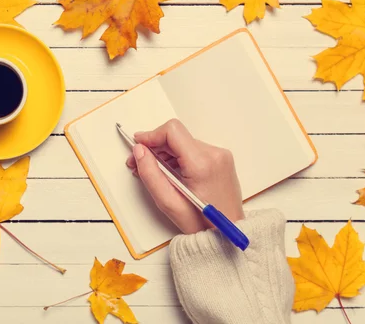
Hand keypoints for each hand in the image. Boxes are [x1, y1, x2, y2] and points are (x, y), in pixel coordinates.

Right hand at [126, 119, 244, 234]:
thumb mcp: (168, 202)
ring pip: (183, 142)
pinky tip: (171, 172)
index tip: (138, 144)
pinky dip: (178, 157)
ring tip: (155, 171)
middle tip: (139, 162)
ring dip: (166, 153)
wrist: (227, 234)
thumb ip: (150, 174)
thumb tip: (139, 151)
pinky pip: (193, 150)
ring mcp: (220, 155)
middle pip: (176, 136)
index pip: (172, 131)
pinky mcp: (221, 159)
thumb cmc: (201, 223)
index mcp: (202, 164)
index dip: (151, 136)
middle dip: (155, 147)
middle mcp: (214, 154)